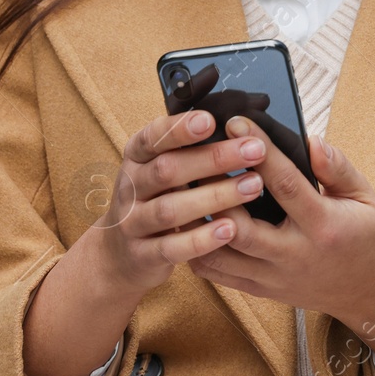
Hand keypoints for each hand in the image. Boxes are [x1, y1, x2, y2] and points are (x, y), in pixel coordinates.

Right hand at [91, 110, 273, 297]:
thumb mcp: (161, 169)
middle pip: (167, 170)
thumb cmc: (156, 199)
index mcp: (136, 159)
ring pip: (171, 209)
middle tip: (255, 150)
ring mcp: (132, 223)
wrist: (119, 256)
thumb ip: (189, 149)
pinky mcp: (142, 256)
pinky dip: (201, 239)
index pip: (152, 138)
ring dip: (215, 196)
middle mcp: (130, 188)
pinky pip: (171, 248)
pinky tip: (231, 229)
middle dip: (213, 158)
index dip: (179, 129)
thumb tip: (240, 125)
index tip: (211, 120)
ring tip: (254, 186)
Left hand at [186, 117, 374, 328]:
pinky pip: (214, 274)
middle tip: (194, 159)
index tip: (236, 122)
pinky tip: (189, 222)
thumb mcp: (365, 196)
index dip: (259, 152)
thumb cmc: (365, 235)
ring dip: (196, 222)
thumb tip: (309, 140)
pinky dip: (196, 247)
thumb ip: (337, 167)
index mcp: (322, 225)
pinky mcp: (258, 289)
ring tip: (183, 189)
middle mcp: (293, 254)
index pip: (285, 183)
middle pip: (239, 226)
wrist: (367, 291)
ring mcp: (272, 276)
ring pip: (218, 254)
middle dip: (213, 191)